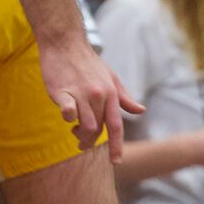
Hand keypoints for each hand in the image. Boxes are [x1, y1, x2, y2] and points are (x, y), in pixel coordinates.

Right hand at [41, 37, 143, 161]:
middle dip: (90, 142)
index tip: (116, 161)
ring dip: (79, 135)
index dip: (117, 146)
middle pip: (97, 130)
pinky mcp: (62, 90)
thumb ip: (124, 97)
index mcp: (111, 93)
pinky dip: (68, 118)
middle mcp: (98, 94)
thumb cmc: (87, 62)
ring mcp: (80, 92)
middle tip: (81, 143)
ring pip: (84, 125)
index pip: (116, 126)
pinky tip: (66, 115)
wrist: (65, 42)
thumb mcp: (111, 78)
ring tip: (73, 131)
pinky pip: (67, 111)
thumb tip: (141, 110)